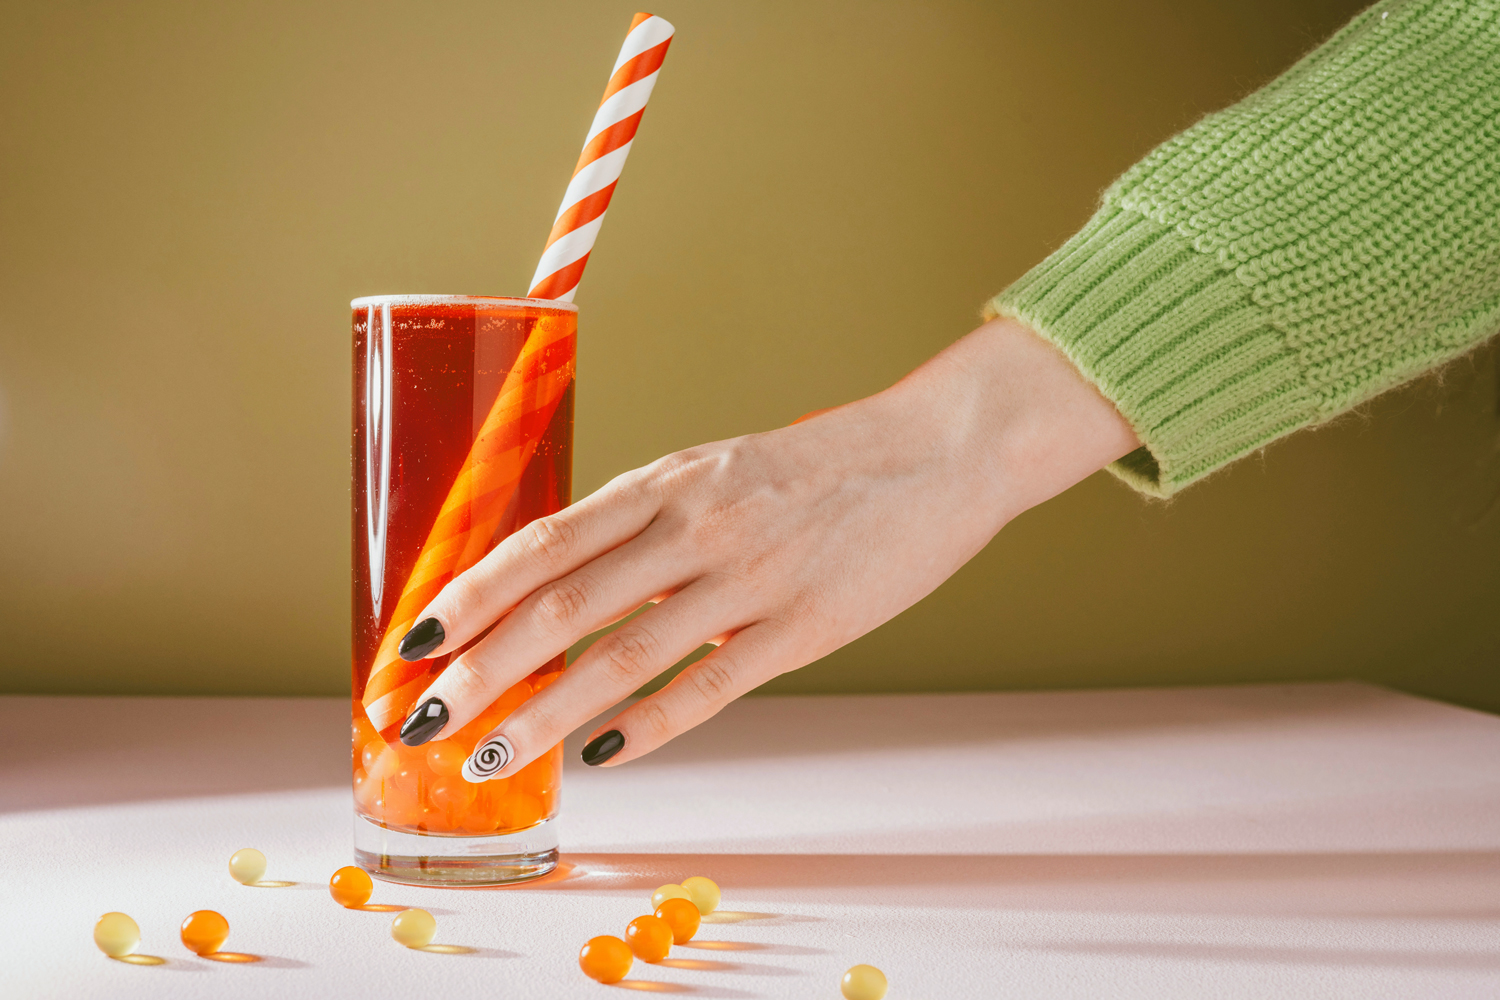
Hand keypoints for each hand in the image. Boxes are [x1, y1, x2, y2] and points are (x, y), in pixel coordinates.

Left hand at [395, 318, 1138, 778]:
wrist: (932, 454)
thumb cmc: (816, 469)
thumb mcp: (717, 473)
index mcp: (665, 482)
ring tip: (483, 757)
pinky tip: (598, 758)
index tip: (413, 640)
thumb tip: (564, 589)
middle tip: (417, 718)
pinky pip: (709, 684)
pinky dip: (646, 726)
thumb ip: (645, 525)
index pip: (543, 541)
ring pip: (621, 654)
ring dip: (541, 713)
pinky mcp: (805, 626)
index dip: (471, 594)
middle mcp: (694, 524)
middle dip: (479, 668)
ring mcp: (749, 576)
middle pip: (562, 604)